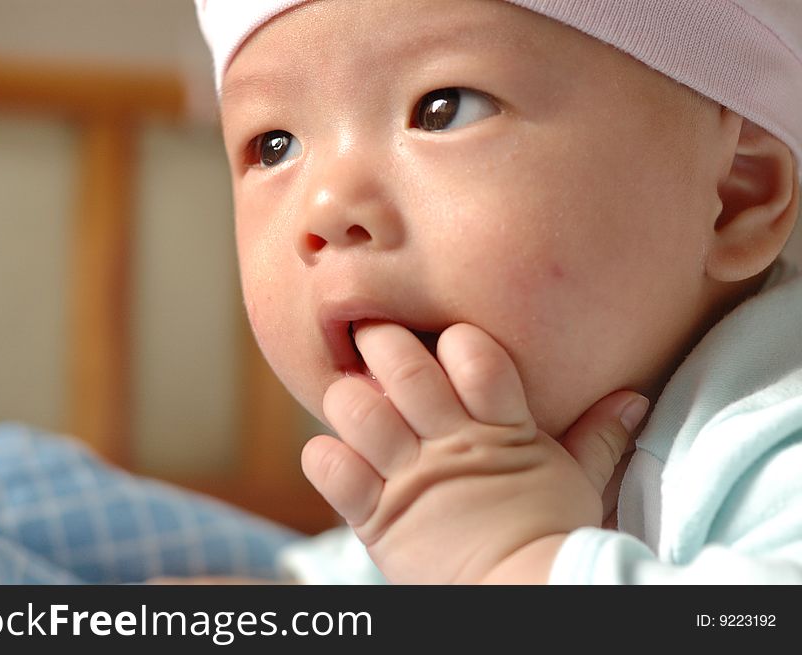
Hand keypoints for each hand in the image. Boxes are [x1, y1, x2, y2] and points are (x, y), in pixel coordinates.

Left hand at [301, 322, 647, 583]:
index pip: (473, 354)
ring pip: (355, 407)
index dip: (455, 338)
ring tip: (354, 397)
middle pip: (401, 365)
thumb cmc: (549, 536)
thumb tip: (633, 398)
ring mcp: (408, 478)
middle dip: (382, 340)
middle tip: (378, 340)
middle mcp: (448, 445)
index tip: (446, 341)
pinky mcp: (374, 515)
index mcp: (500, 429)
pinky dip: (324, 455)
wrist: (523, 599)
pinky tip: (337, 454)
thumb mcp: (578, 481)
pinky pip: (329, 467)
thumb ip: (598, 436)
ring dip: (348, 396)